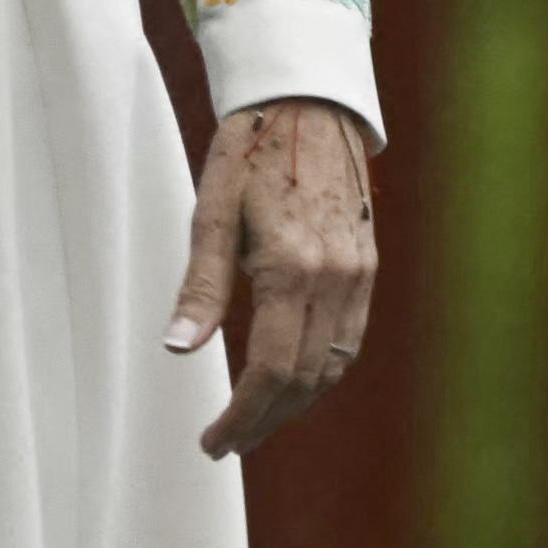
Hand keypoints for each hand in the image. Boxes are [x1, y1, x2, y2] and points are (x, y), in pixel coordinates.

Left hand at [163, 95, 377, 457]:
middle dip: (265, 420)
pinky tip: (292, 380)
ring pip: (333, 367)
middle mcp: (336, 277)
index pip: (272, 368)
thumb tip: (178, 348)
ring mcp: (359, 275)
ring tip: (254, 422)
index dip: (243, 414)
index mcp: (292, 264)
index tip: (214, 440)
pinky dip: (321, 372)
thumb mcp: (211, 208)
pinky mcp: (368, 268)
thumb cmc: (251, 150)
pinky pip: (349, 340)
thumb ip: (201, 284)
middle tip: (227, 443)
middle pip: (304, 379)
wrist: (309, 104)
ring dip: (294, 404)